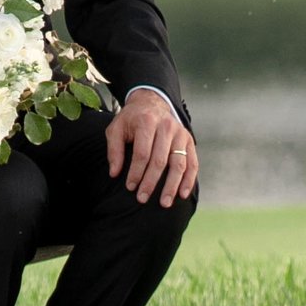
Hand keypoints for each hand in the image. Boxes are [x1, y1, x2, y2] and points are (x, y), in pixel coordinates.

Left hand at [106, 85, 197, 205]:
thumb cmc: (132, 120)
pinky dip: (188, 180)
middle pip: (160, 160)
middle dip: (151, 182)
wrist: (151, 102)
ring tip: (164, 203)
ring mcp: (180, 133)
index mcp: (146, 121)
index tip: (130, 187)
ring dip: (172, 186)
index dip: (136, 172)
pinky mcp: (189, 140)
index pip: (142, 153)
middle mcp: (166, 126)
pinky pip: (192, 163)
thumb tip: (114, 173)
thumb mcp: (116, 128)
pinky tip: (182, 194)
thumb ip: (114, 150)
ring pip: (178, 163)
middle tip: (142, 199)